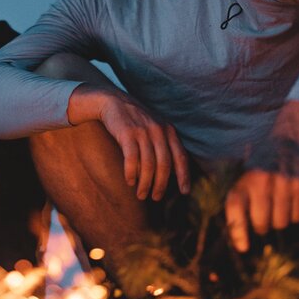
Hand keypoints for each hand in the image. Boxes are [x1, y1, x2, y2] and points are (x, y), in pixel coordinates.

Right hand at [68, 85, 188, 199]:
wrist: (114, 101)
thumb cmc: (136, 120)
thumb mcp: (156, 128)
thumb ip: (166, 145)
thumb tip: (173, 172)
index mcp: (169, 130)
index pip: (181, 157)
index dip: (184, 176)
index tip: (184, 192)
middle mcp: (158, 131)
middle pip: (164, 164)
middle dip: (161, 184)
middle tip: (156, 197)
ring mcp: (143, 132)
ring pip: (148, 164)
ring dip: (145, 183)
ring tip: (141, 194)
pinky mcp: (127, 133)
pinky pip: (132, 159)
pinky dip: (131, 173)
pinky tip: (130, 181)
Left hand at [224, 100, 298, 251]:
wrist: (288, 141)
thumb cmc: (261, 168)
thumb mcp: (244, 179)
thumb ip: (239, 202)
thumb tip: (238, 239)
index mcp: (242, 179)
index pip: (235, 209)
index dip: (238, 232)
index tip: (243, 248)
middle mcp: (260, 180)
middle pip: (261, 223)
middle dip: (262, 228)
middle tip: (264, 222)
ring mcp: (282, 183)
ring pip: (281, 223)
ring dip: (280, 221)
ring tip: (278, 207)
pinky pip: (298, 216)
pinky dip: (295, 215)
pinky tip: (291, 202)